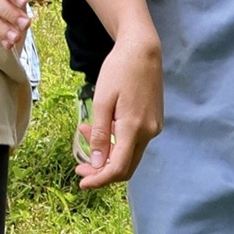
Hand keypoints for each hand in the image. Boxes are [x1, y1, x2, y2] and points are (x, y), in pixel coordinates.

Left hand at [75, 37, 162, 189]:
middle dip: (101, 172)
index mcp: (134, 128)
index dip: (100, 180)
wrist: (142, 50)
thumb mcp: (102, 101)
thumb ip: (99, 134)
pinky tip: (100, 128)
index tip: (82, 183)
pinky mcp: (153, 121)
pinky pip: (133, 141)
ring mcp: (153, 127)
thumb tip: (97, 164)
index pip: (118, 167)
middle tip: (79, 168)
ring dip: (106, 154)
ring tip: (83, 133)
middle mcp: (149, 132)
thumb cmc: (119, 70)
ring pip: (129, 154)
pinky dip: (115, 142)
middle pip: (126, 166)